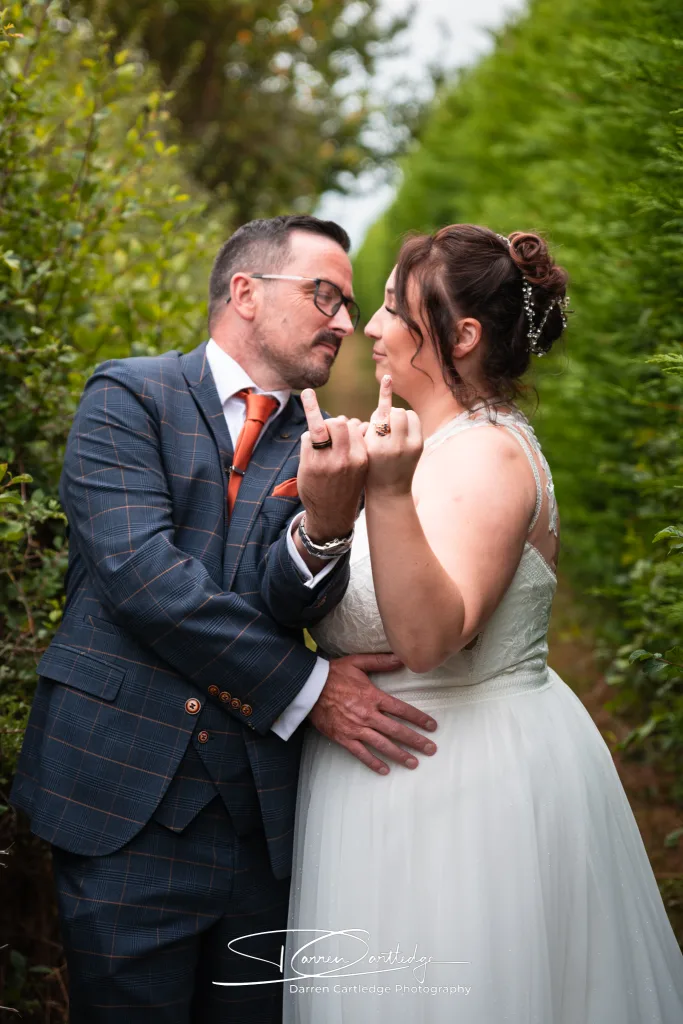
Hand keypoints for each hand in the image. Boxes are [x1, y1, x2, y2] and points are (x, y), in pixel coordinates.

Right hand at [297, 389, 366, 541]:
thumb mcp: (304, 469)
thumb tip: (318, 425)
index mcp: (317, 461)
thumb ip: (309, 445)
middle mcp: (337, 461)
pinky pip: (361, 436)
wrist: (332, 514)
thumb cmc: (313, 489)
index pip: (316, 427)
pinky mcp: (364, 462)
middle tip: (327, 432)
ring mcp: (354, 461)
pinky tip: (347, 444)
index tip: (308, 393)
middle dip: (331, 422)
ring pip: (352, 426)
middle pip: (339, 423)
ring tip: (337, 440)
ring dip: (343, 427)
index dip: (312, 407)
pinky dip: (353, 434)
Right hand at [309, 653, 437, 773]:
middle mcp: (367, 715)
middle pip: (396, 731)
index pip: (402, 710)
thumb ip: (381, 661)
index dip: (418, 719)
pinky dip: (373, 763)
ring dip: (399, 755)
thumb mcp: (358, 662)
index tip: (432, 726)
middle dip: (415, 741)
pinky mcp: (343, 737)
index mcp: (373, 697)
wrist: (308, 687)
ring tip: (413, 763)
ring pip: (382, 745)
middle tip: (430, 749)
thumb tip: (402, 658)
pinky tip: (384, 770)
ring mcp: (355, 728)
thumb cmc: (334, 673)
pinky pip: (361, 753)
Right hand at [364, 374, 422, 496]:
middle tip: (383, 426)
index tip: (388, 378)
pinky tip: (402, 425)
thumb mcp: (363, 446)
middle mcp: (394, 446)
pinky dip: (407, 420)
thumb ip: (369, 425)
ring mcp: (410, 446)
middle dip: (388, 413)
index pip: (381, 414)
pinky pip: (414, 420)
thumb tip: (383, 405)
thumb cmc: (369, 466)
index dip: (384, 395)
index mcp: (376, 446)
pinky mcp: (419, 446)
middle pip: (395, 411)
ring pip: (406, 414)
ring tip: (392, 429)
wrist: (388, 490)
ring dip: (398, 416)